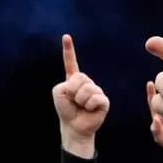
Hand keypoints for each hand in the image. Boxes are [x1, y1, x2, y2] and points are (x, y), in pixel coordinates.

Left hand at [53, 35, 109, 154]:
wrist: (74, 126)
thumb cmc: (66, 110)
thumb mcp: (58, 93)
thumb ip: (66, 84)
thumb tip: (85, 88)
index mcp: (73, 79)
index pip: (71, 62)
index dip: (69, 50)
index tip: (66, 36)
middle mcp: (86, 82)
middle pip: (80, 78)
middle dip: (73, 91)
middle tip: (74, 101)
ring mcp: (96, 90)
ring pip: (88, 89)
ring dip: (81, 100)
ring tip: (81, 107)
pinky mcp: (104, 101)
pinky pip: (96, 98)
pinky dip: (90, 105)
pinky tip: (90, 109)